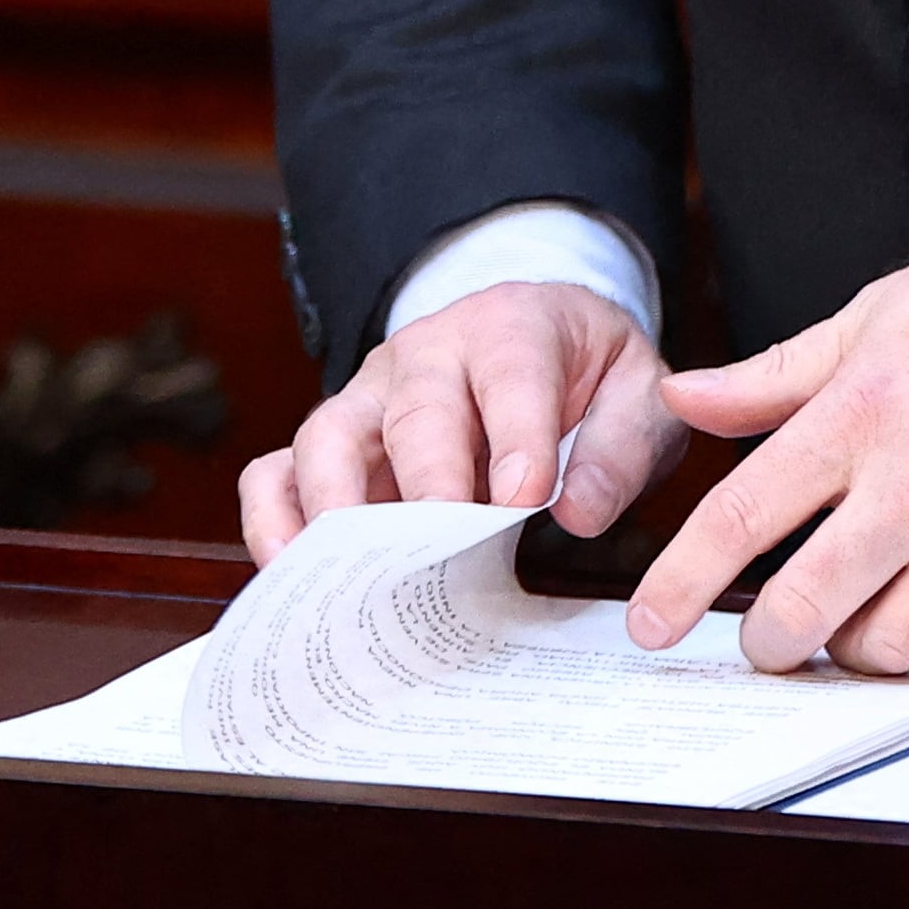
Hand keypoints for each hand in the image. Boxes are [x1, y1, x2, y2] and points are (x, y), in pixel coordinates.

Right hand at [235, 283, 680, 565]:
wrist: (538, 337)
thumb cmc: (587, 374)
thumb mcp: (636, 389)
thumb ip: (623, 446)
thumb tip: (580, 513)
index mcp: (511, 327)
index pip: (511, 372)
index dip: (517, 435)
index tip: (526, 499)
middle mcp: (426, 356)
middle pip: (414, 410)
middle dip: (426, 481)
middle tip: (439, 549)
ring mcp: (369, 399)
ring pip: (327, 435)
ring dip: (332, 508)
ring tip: (346, 580)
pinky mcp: (333, 443)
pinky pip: (277, 470)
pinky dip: (273, 519)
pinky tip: (291, 577)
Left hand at [627, 220, 908, 678]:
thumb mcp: (881, 313)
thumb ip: (777, 373)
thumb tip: (688, 397)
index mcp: (862, 414)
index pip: (743, 514)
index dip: (680, 580)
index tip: (649, 622)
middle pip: (801, 611)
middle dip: (767, 640)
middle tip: (769, 631)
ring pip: (882, 649)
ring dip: (857, 644)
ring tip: (862, 605)